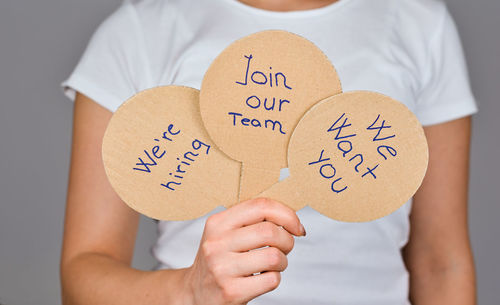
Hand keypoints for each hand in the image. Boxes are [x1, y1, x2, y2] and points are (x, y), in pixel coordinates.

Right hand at [183, 198, 305, 304]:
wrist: (195, 294)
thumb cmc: (219, 259)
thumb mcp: (224, 234)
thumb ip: (251, 221)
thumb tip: (291, 218)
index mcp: (217, 223)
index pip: (259, 206)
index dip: (286, 214)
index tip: (296, 226)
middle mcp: (216, 243)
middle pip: (269, 231)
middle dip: (287, 240)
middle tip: (285, 247)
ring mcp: (222, 268)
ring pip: (273, 256)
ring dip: (282, 262)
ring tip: (272, 265)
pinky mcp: (231, 291)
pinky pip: (271, 280)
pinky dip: (274, 279)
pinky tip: (262, 278)